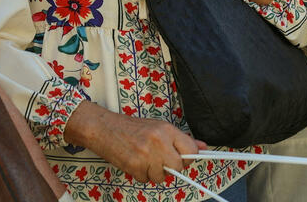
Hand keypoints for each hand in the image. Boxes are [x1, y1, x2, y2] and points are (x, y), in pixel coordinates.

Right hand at [65, 103, 204, 182]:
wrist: (104, 128)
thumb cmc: (130, 127)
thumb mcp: (157, 127)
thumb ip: (180, 138)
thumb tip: (202, 147)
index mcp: (166, 129)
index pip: (191, 150)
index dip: (188, 157)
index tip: (184, 158)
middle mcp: (158, 141)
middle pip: (178, 167)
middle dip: (170, 166)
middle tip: (159, 159)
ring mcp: (146, 155)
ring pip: (162, 177)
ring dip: (154, 172)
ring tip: (144, 159)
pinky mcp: (135, 166)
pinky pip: (146, 180)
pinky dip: (141, 174)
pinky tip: (135, 162)